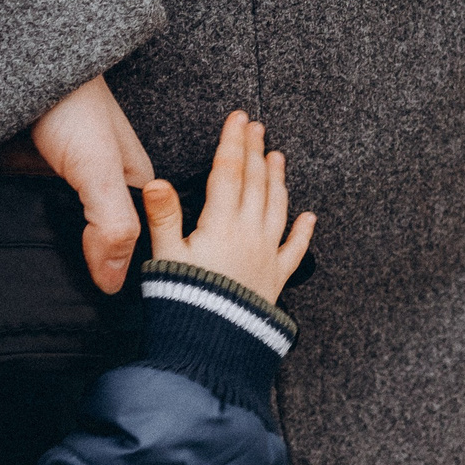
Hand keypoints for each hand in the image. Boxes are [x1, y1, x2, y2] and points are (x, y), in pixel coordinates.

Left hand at [26, 75, 153, 292]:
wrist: (17, 65)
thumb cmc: (72, 105)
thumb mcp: (100, 168)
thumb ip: (113, 224)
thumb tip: (112, 285)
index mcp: (134, 191)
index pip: (136, 251)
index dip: (123, 280)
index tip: (101, 313)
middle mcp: (101, 195)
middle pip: (97, 249)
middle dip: (82, 274)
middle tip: (59, 309)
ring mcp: (63, 194)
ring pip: (62, 243)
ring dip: (50, 262)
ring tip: (35, 297)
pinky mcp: (28, 189)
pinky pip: (31, 226)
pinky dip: (24, 241)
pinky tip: (14, 264)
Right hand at [144, 112, 316, 303]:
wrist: (213, 345)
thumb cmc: (185, 301)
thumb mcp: (165, 256)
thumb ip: (163, 216)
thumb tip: (154, 181)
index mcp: (221, 224)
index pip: (228, 172)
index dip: (233, 142)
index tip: (239, 119)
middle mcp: (249, 233)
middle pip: (255, 183)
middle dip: (256, 151)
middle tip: (258, 127)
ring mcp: (266, 255)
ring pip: (277, 207)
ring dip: (278, 180)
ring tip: (278, 157)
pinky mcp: (276, 279)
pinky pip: (295, 250)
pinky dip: (304, 232)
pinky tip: (310, 218)